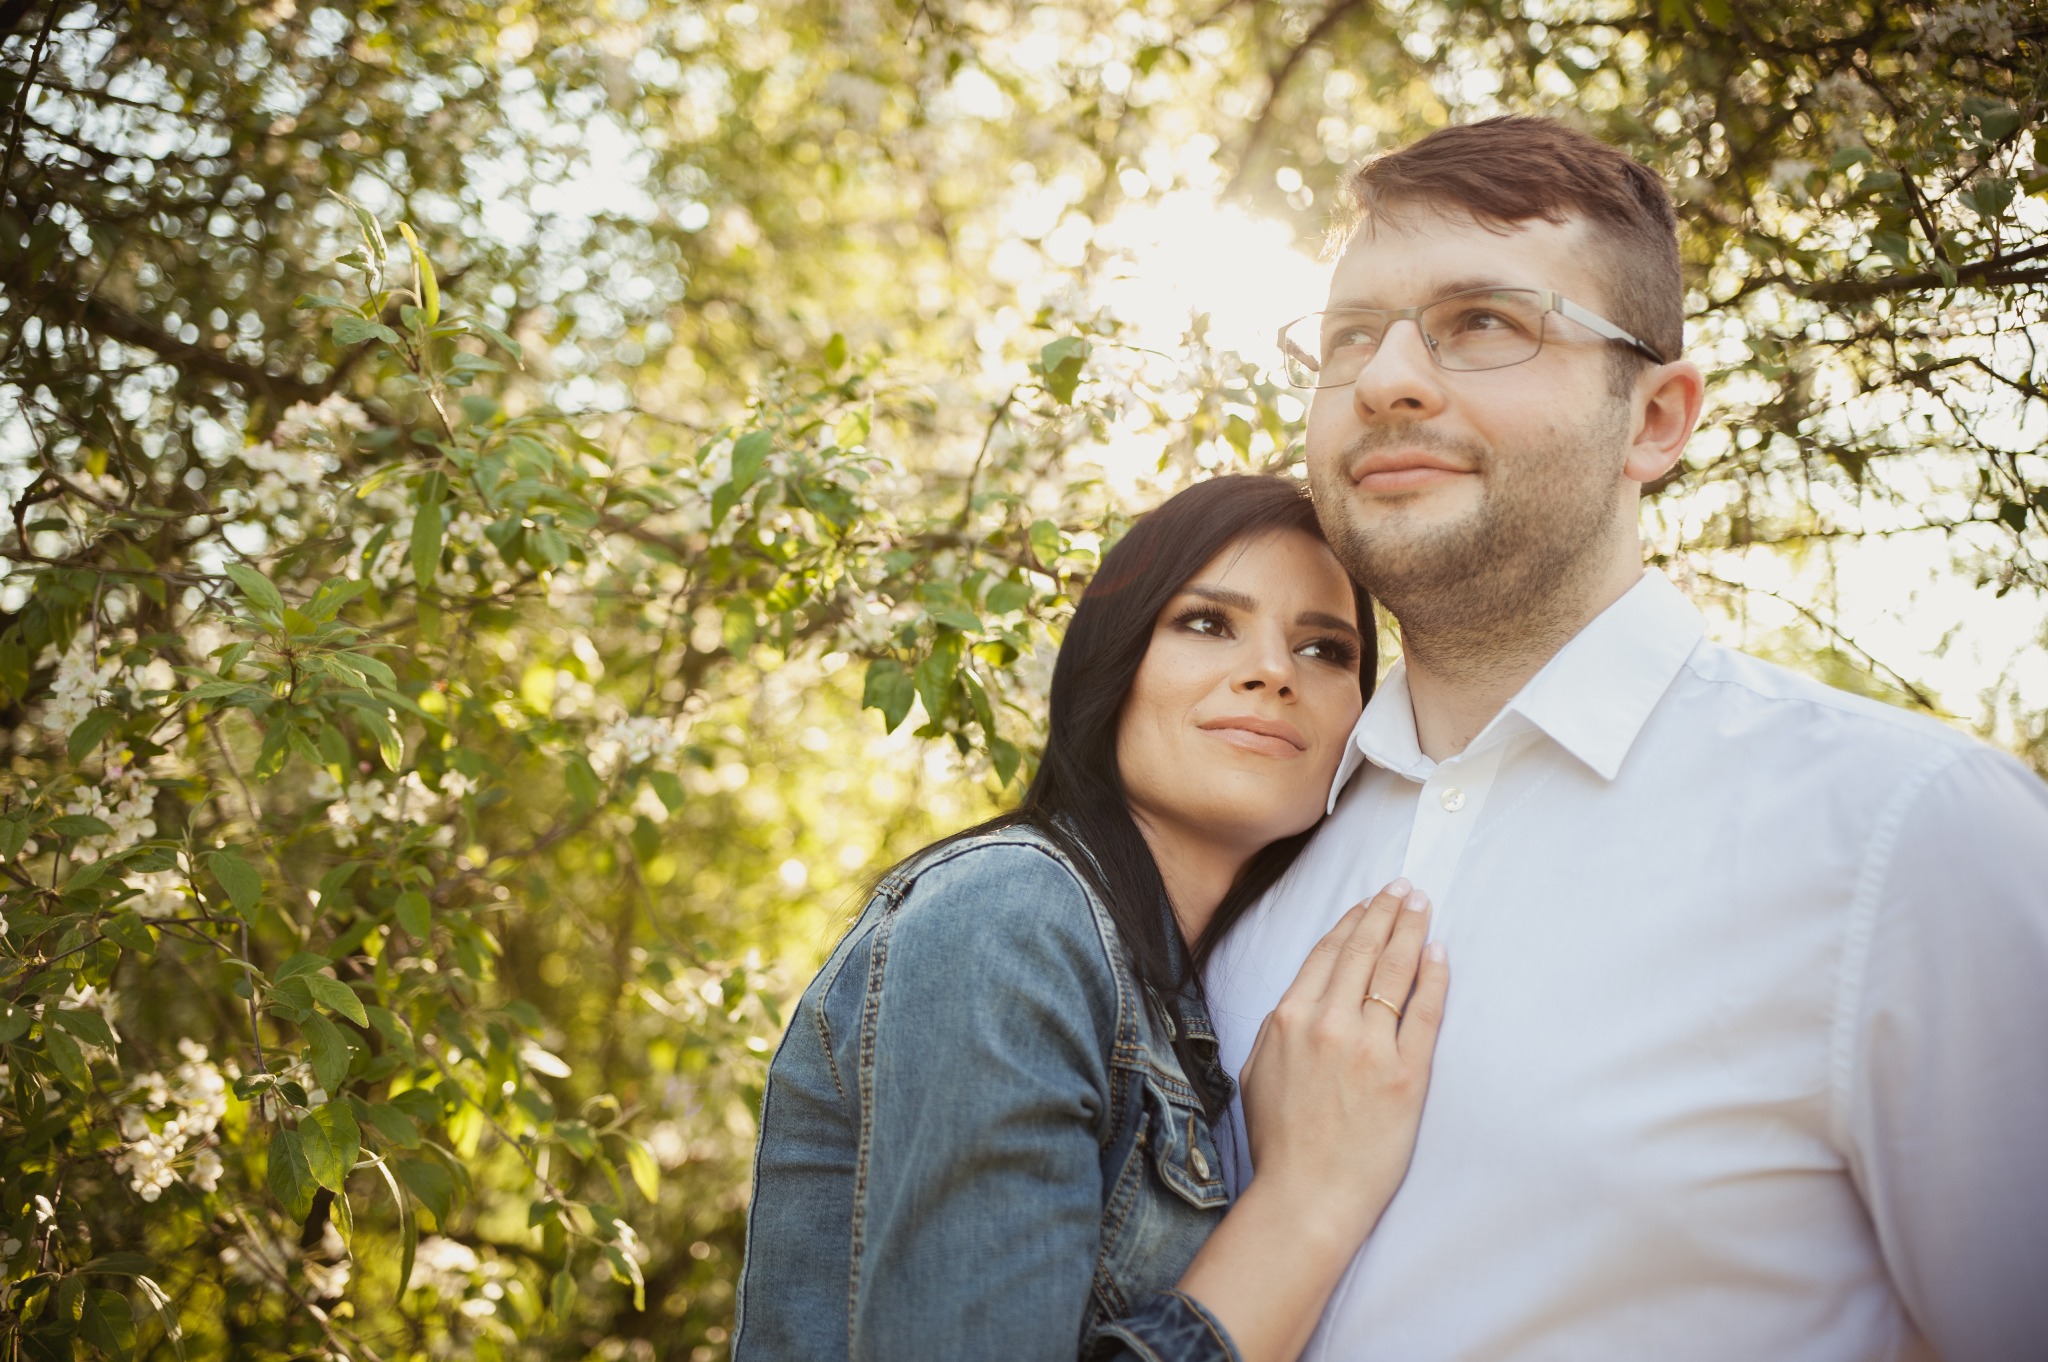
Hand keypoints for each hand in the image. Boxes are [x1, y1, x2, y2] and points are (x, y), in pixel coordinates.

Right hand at [1237, 879, 1447, 1247]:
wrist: (1305, 1196)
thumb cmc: (1280, 1143)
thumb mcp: (1257, 1072)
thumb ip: (1277, 1030)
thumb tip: (1297, 1002)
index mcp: (1288, 1019)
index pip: (1327, 954)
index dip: (1352, 922)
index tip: (1368, 903)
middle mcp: (1327, 1022)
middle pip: (1363, 951)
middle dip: (1386, 911)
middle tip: (1404, 887)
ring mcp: (1368, 1046)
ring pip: (1394, 970)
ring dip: (1411, 930)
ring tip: (1423, 906)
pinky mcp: (1405, 1074)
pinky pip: (1425, 1012)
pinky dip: (1434, 977)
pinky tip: (1440, 953)